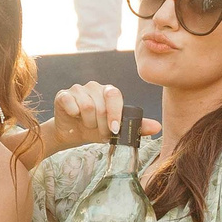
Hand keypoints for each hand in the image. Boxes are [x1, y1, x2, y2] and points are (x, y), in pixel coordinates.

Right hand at [36, 82, 160, 158]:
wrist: (72, 134)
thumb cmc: (96, 129)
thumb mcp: (117, 131)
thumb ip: (137, 127)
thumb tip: (158, 127)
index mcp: (108, 92)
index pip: (115, 95)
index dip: (115, 114)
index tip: (114, 130)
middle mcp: (94, 87)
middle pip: (101, 104)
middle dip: (101, 124)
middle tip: (99, 131)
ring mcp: (78, 89)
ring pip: (86, 105)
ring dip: (88, 122)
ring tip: (87, 125)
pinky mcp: (63, 94)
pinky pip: (70, 102)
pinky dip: (73, 113)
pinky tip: (74, 117)